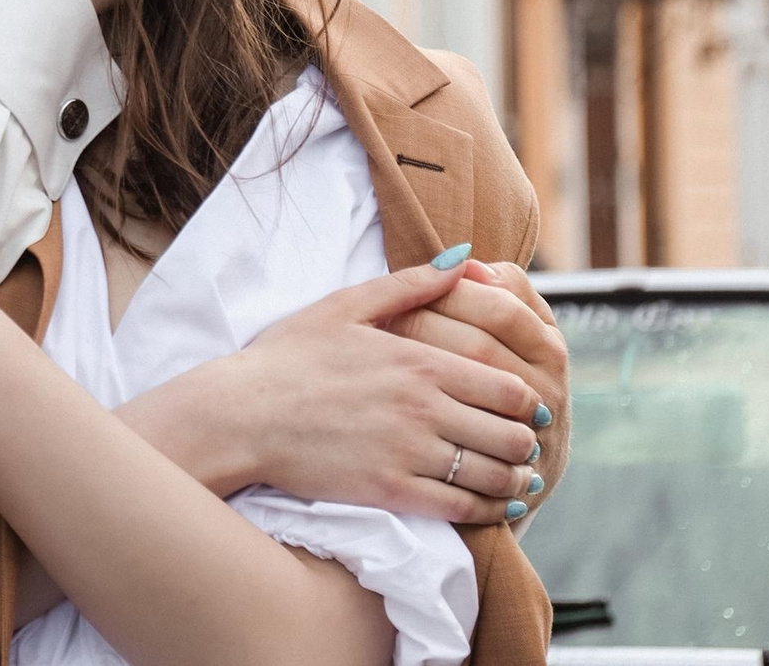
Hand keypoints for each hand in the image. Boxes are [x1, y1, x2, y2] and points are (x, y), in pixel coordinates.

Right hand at [183, 262, 543, 522]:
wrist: (242, 414)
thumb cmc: (288, 357)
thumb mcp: (346, 305)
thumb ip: (411, 283)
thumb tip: (463, 258)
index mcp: (419, 361)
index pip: (507, 387)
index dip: (526, 402)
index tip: (524, 408)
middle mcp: (423, 408)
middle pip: (509, 434)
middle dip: (524, 442)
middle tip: (524, 445)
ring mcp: (408, 453)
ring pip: (491, 475)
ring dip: (514, 481)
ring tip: (517, 480)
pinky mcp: (390, 491)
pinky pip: (460, 508)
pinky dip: (487, 511)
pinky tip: (493, 508)